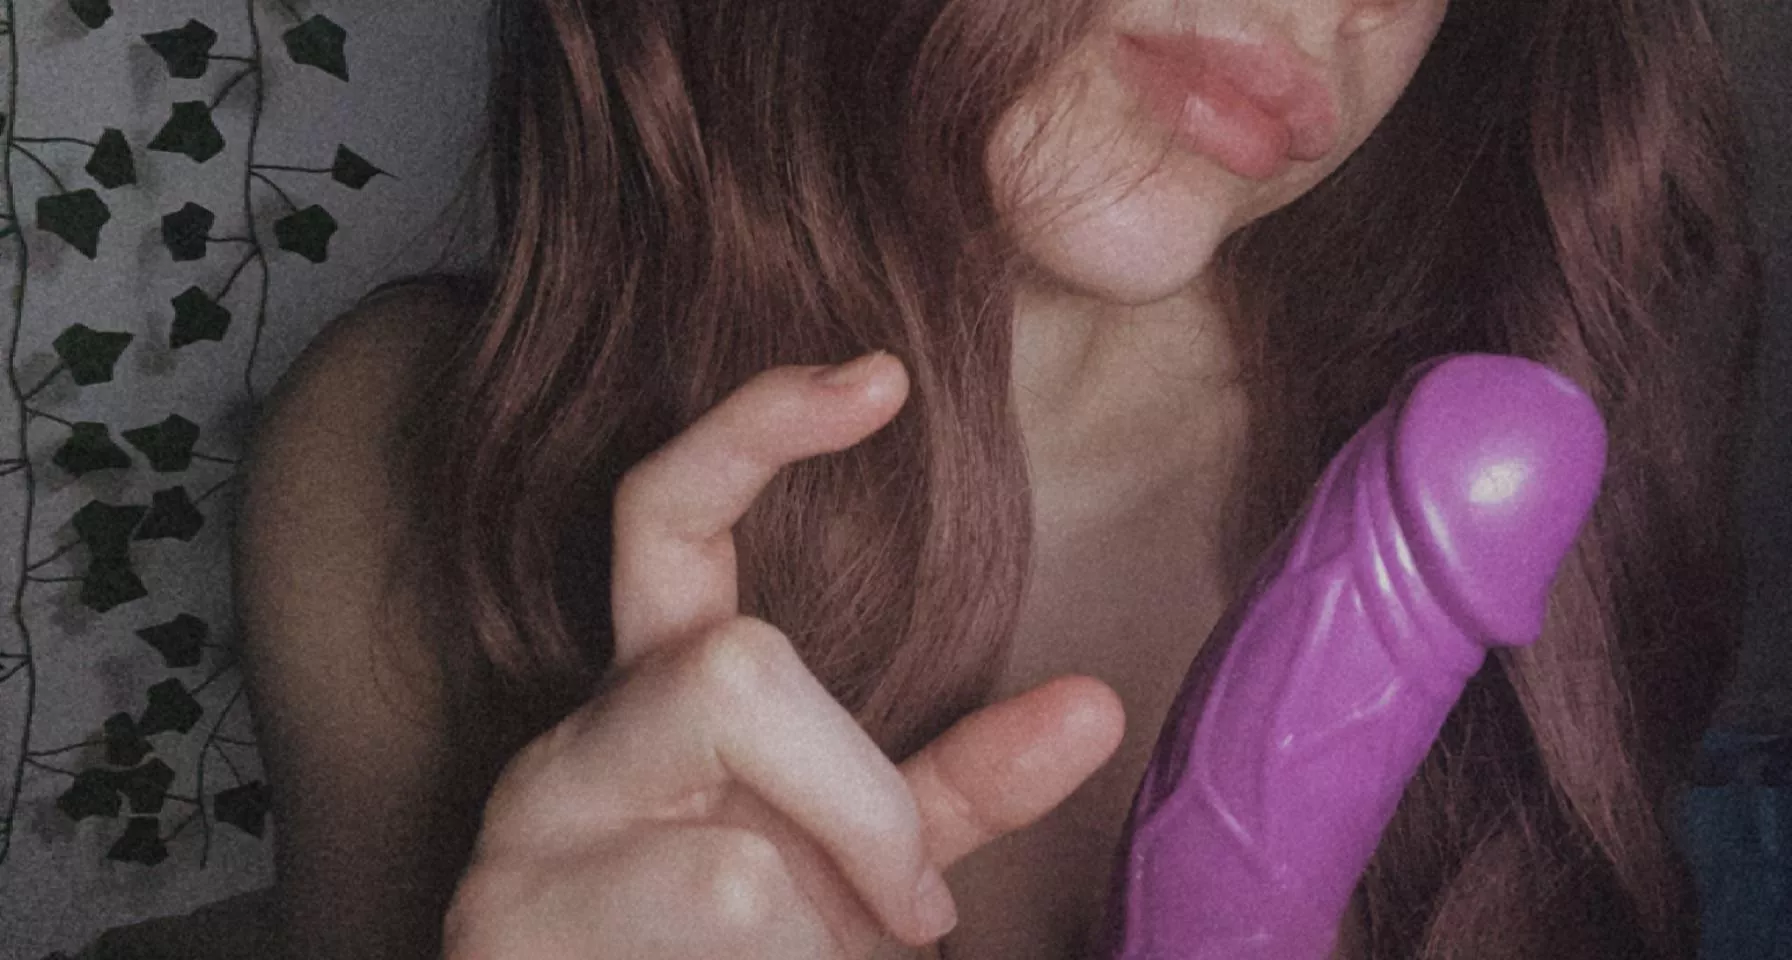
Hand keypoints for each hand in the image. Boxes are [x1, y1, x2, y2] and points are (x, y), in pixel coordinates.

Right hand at [442, 352, 1125, 958]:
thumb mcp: (855, 868)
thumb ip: (949, 792)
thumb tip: (1095, 706)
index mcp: (656, 688)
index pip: (671, 511)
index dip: (758, 429)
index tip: (881, 378)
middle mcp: (579, 732)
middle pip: (736, 670)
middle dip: (865, 807)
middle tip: (919, 917)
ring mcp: (526, 830)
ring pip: (734, 862)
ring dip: (819, 944)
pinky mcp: (498, 925)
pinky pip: (710, 927)